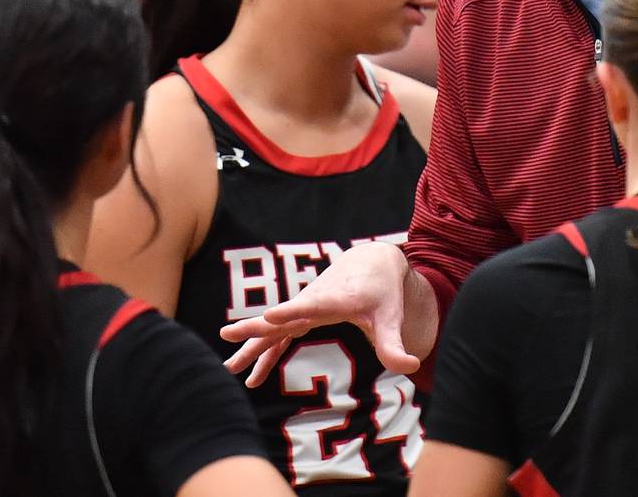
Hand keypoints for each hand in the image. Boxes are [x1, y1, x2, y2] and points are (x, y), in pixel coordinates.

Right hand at [219, 241, 424, 386]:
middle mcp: (312, 301)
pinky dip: (265, 353)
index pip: (310, 305)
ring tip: (229, 368)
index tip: (270, 316)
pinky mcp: (302, 315)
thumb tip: (410, 368)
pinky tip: (253, 374)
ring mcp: (303, 308)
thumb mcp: (391, 316)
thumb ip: (395, 344)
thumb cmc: (382, 289)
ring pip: (273, 329)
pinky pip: (279, 336)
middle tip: (227, 337)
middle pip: (280, 317)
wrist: (371, 262)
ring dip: (251, 347)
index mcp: (333, 298)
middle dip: (254, 329)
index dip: (291, 312)